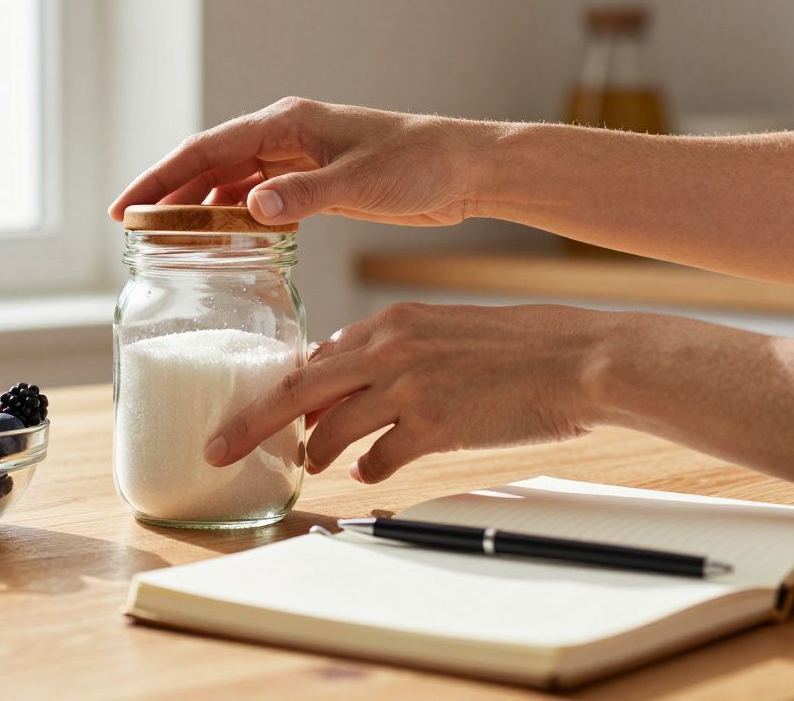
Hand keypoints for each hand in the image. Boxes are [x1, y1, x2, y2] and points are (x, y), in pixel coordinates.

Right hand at [108, 96, 487, 227]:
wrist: (462, 170)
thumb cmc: (418, 164)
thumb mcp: (358, 182)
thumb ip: (303, 195)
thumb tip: (250, 208)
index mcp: (286, 123)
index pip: (206, 149)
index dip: (161, 179)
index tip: (127, 209)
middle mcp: (284, 136)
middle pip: (209, 165)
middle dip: (169, 196)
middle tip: (133, 230)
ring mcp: (297, 159)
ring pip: (230, 183)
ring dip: (199, 211)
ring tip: (168, 242)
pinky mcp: (313, 183)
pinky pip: (258, 199)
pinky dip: (235, 220)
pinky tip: (222, 244)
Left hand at [204, 303, 605, 482]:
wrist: (576, 358)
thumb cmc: (511, 347)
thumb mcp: (438, 332)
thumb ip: (388, 354)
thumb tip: (343, 389)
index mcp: (387, 323)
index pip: (312, 359)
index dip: (279, 391)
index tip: (253, 410)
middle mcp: (388, 351)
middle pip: (296, 392)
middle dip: (250, 424)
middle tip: (217, 449)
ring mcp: (408, 389)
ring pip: (332, 432)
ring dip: (319, 453)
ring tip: (316, 463)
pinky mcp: (435, 427)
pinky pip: (378, 460)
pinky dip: (369, 470)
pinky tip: (373, 471)